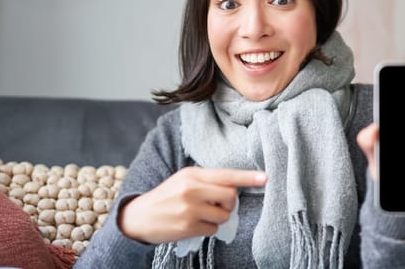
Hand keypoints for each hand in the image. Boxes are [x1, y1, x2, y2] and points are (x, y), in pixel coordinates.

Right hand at [118, 167, 266, 243]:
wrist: (139, 216)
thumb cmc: (166, 197)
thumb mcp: (183, 181)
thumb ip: (207, 181)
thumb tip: (235, 187)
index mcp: (192, 174)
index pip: (226, 174)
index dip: (248, 177)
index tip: (265, 178)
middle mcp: (192, 189)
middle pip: (230, 196)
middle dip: (229, 204)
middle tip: (216, 206)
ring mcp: (190, 209)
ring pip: (224, 215)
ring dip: (217, 218)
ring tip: (201, 215)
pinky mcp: (188, 226)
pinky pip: (213, 230)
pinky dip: (208, 229)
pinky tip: (193, 225)